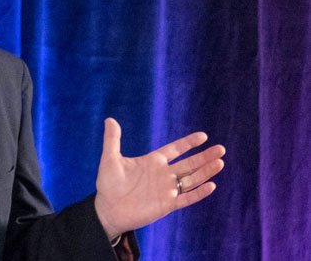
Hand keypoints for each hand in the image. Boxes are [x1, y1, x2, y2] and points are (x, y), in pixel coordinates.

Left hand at [94, 118, 225, 238]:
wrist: (108, 210)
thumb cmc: (108, 185)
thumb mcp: (110, 159)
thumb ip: (112, 140)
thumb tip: (110, 119)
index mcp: (152, 162)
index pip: (175, 149)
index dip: (188, 143)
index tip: (203, 136)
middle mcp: (163, 174)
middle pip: (189, 164)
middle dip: (204, 157)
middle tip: (221, 149)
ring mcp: (166, 190)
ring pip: (191, 179)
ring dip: (205, 172)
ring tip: (220, 162)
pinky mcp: (167, 204)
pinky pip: (186, 198)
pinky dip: (198, 193)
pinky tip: (211, 185)